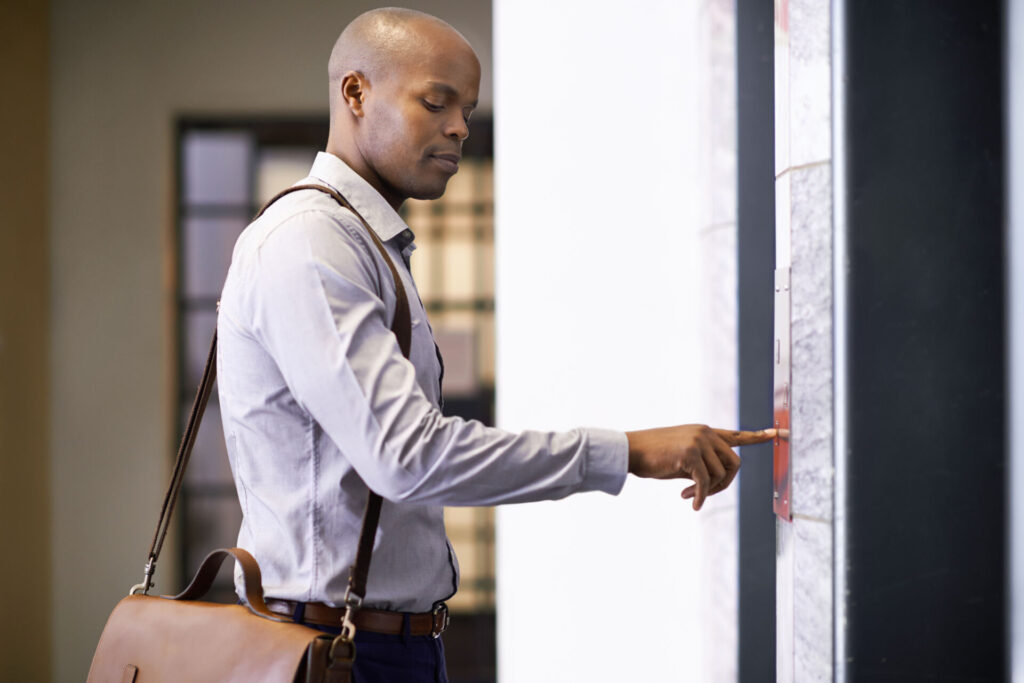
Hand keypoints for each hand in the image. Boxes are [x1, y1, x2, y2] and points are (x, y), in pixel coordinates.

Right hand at [624, 425, 776, 510]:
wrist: (630, 451)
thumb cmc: (654, 457)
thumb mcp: (682, 458)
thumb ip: (703, 463)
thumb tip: (718, 480)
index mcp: (704, 432)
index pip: (736, 435)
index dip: (757, 437)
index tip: (778, 433)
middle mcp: (705, 433)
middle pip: (734, 463)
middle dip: (725, 484)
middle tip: (703, 494)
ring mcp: (699, 441)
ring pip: (721, 475)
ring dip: (708, 491)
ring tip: (688, 494)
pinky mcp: (690, 454)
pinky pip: (705, 483)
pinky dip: (700, 497)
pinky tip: (691, 503)